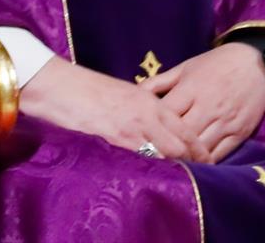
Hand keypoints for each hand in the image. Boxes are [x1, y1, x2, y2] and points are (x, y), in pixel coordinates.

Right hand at [20, 56, 207, 159]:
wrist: (57, 85)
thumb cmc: (86, 88)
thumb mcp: (123, 92)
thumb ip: (143, 108)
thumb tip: (157, 126)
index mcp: (150, 101)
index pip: (186, 129)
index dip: (199, 148)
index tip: (207, 160)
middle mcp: (147, 114)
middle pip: (183, 146)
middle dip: (193, 163)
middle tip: (199, 176)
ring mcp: (133, 127)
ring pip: (168, 155)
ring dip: (175, 168)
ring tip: (180, 179)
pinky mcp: (117, 139)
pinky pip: (144, 159)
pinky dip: (153, 168)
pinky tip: (155, 175)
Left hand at [140, 43, 264, 163]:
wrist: (257, 65)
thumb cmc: (216, 64)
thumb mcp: (185, 67)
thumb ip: (160, 81)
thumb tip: (136, 92)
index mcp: (190, 89)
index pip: (166, 113)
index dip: (153, 125)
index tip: (143, 134)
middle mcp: (207, 107)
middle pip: (182, 134)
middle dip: (168, 145)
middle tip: (154, 155)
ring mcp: (225, 122)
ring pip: (201, 147)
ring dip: (187, 158)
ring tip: (172, 164)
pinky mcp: (241, 132)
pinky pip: (222, 152)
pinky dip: (207, 161)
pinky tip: (196, 166)